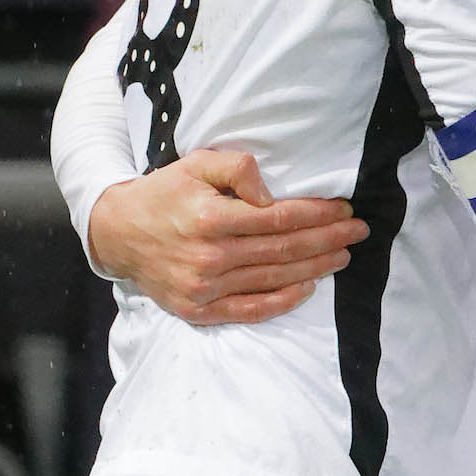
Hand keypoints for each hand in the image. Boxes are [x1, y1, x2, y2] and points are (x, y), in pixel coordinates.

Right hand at [88, 150, 365, 324]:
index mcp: (210, 218)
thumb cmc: (165, 194)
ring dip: (316, 267)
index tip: (344, 209)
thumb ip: (237, 168)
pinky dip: (283, 300)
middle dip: (329, 239)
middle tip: (358, 231)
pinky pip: (250, 310)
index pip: (279, 218)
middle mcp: (209, 256)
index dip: (318, 214)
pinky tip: (309, 287)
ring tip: (343, 255)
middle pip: (284, 249)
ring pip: (274, 278)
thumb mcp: (196, 164)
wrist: (117, 233)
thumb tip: (270, 193)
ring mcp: (204, 288)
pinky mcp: (198, 311)